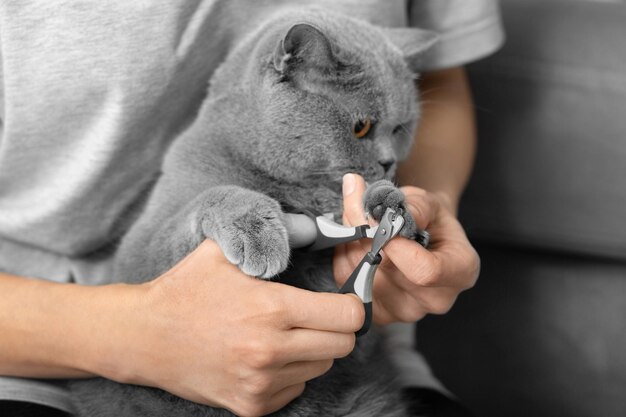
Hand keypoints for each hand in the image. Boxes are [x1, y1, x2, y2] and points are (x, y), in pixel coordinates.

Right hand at [119, 240, 363, 416]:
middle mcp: (270, 349)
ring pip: (320, 368)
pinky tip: (266, 356)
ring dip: (312, 350)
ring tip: (282, 333)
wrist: (144, 337)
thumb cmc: (186, 289)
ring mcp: (260, 382)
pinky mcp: (251, 405)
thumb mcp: (224, 249)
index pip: (347, 316)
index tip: (342, 301)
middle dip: (336, 329)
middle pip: (342, 345)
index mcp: (271, 308)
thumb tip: (314, 226)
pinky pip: (296, 388)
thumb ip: (273, 236)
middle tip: (316, 316)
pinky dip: (290, 373)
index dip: (351, 305)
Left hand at [333, 174, 479, 323]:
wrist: (425, 237)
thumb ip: (409, 205)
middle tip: (357, 205)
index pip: (425, 271)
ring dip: (350, 241)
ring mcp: (405, 312)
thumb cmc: (431, 220)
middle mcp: (435, 300)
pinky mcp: (379, 313)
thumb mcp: (429, 202)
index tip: (381, 219)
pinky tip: (354, 241)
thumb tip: (377, 207)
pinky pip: (348, 283)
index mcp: (460, 273)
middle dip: (365, 233)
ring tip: (357, 219)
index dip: (395, 245)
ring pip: (362, 275)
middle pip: (387, 271)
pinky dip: (344, 256)